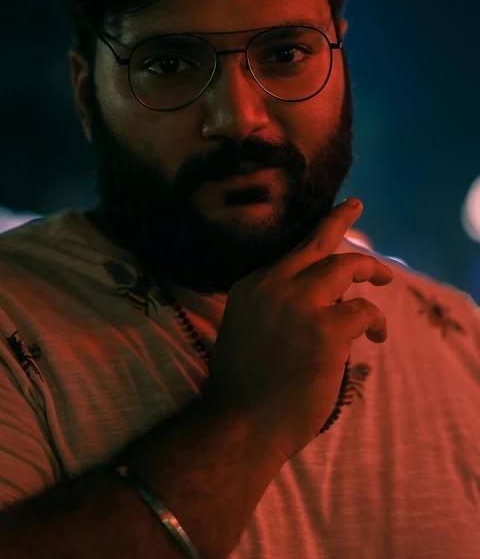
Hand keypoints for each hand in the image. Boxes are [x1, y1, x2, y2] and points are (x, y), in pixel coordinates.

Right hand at [202, 199, 391, 462]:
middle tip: (355, 208)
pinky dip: (376, 321)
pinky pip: (364, 311)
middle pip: (317, 243)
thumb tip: (313, 299)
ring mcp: (301, 303)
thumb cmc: (242, 386)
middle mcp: (274, 284)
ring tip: (384, 280)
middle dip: (340, 221)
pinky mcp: (327, 328)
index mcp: (251, 285)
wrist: (240, 422)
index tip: (331, 222)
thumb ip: (271, 306)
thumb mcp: (245, 328)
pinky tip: (377, 336)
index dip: (315, 236)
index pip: (291, 251)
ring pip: (346, 266)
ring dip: (370, 271)